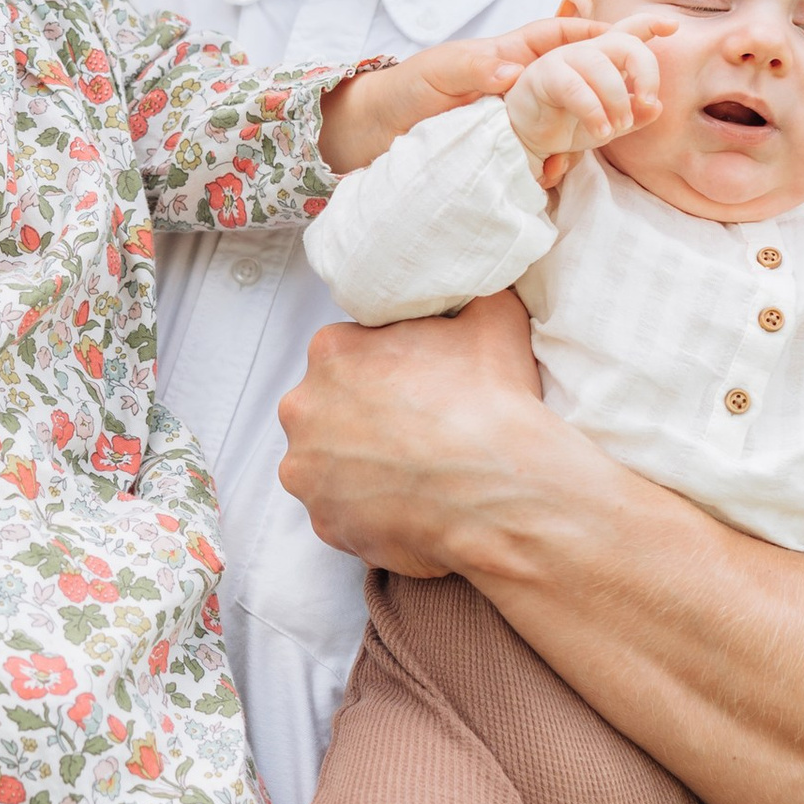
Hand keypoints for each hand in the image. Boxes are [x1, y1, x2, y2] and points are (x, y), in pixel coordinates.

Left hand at [276, 291, 553, 574]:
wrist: (498, 489)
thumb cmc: (490, 402)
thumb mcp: (492, 319)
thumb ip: (472, 295)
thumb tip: (481, 282)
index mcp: (333, 351)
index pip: (347, 354)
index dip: (384, 371)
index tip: (414, 388)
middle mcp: (304, 408)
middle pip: (327, 409)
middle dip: (362, 419)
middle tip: (413, 432)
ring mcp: (308, 471)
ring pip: (327, 464)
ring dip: (358, 467)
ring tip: (411, 473)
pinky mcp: (324, 522)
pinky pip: (341, 514)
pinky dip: (368, 513)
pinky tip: (409, 507)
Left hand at [317, 0, 613, 174]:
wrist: (375, 136)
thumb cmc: (406, 91)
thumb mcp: (438, 71)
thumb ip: (473, 65)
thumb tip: (514, 72)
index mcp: (511, 54)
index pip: (565, 36)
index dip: (602, 33)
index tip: (637, 37)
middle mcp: (524, 83)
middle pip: (583, 75)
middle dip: (616, 83)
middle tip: (644, 99)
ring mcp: (521, 118)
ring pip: (572, 119)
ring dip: (592, 129)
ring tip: (614, 134)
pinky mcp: (511, 150)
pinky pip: (547, 153)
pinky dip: (555, 163)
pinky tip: (550, 174)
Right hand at [503, 22, 670, 183]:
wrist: (526, 140)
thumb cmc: (566, 125)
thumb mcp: (609, 123)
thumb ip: (633, 114)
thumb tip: (656, 107)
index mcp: (604, 58)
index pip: (629, 31)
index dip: (651, 23)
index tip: (672, 26)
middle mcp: (585, 51)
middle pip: (623, 41)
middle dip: (644, 69)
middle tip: (647, 101)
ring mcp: (563, 58)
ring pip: (600, 65)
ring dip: (616, 98)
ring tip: (617, 127)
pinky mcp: (543, 74)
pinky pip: (575, 87)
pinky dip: (593, 111)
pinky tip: (600, 131)